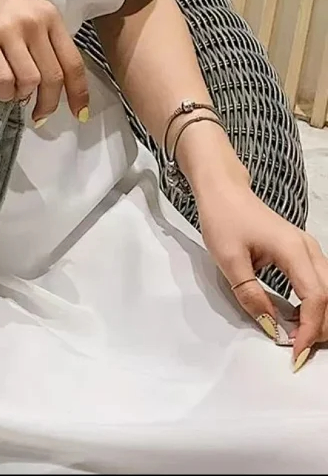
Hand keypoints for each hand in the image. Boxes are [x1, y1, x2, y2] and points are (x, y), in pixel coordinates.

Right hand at [0, 0, 88, 123]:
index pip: (73, 61)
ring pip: (30, 81)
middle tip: (40, 116)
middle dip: (49, 104)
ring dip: (22, 96)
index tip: (80, 113)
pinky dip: (3, 93)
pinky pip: (3, 79)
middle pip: (53, 76)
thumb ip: (42, 40)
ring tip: (13, 93)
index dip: (79, 92)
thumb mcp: (25, 12)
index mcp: (49, 15)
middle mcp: (34, 21)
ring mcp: (9, 30)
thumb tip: (52, 83)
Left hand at [198, 183, 327, 370]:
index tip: (295, 351)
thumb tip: (270, 324)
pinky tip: (299, 317)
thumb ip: (250, 294)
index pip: (315, 298)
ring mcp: (308, 249)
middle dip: (320, 327)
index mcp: (293, 250)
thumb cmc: (224, 218)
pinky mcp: (301, 252)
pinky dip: (315, 303)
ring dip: (319, 316)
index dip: (309, 329)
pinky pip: (319, 282)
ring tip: (299, 337)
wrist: (223, 191)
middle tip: (298, 349)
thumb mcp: (229, 260)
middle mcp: (308, 249)